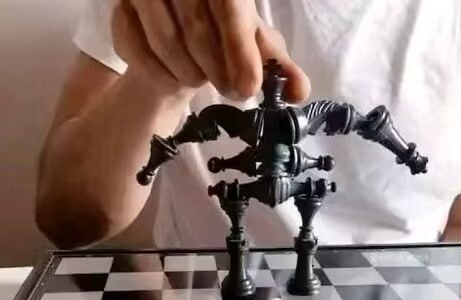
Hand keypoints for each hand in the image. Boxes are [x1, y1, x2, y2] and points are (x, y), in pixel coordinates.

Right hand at [112, 0, 309, 101]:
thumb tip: (300, 91)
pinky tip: (174, 74)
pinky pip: (139, 53)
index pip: (228, 5)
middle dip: (218, 71)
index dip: (240, 49)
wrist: (183, 35)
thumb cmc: (224, 34)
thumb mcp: (254, 46)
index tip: (249, 88)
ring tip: (202, 79)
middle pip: (197, 28)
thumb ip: (275, 66)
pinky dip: (161, 74)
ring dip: (189, 74)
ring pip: (166, 42)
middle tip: (233, 91)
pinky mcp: (120, 11)